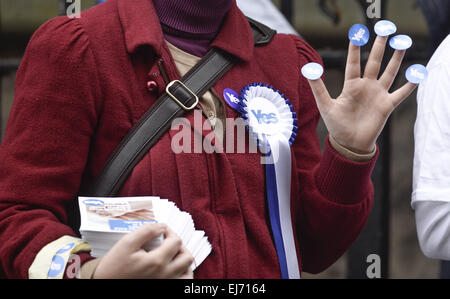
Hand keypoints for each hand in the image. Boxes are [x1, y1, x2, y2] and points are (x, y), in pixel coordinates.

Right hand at [93, 223, 193, 278]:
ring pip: (188, 272)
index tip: (162, 231)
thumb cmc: (115, 265)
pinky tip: (173, 268)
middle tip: (168, 242)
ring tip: (172, 255)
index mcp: (156, 262)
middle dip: (180, 246)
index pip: (176, 241)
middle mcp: (165, 275)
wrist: (106, 283)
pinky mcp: (164, 288)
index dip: (170, 232)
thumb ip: (146, 231)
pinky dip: (182, 275)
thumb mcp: (127, 242)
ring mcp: (166, 283)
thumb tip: (162, 226)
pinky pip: (183, 283)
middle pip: (187, 257)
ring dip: (183, 261)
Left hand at [307, 36, 416, 153]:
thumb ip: (318, 88)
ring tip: (402, 44)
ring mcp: (378, 95)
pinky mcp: (387, 105)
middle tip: (385, 31)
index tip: (356, 35)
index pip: (354, 64)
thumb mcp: (325, 105)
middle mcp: (366, 87)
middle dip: (379, 47)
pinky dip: (409, 85)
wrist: (349, 144)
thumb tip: (307, 70)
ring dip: (396, 60)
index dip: (355, 50)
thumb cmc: (336, 125)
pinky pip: (400, 93)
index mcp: (351, 86)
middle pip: (374, 63)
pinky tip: (416, 74)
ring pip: (389, 73)